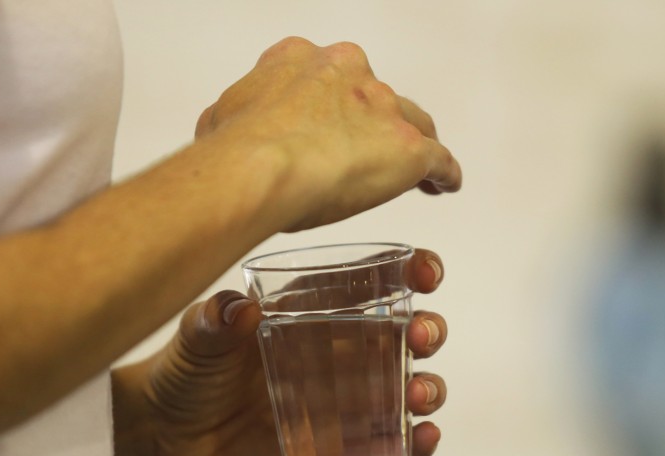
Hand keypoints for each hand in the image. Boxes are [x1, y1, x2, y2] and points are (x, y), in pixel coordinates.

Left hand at [112, 250, 447, 455]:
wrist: (166, 436)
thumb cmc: (185, 371)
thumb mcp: (195, 337)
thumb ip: (211, 321)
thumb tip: (236, 308)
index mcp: (317, 311)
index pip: (378, 283)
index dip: (414, 272)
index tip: (426, 275)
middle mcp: (341, 351)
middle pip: (408, 334)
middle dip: (429, 331)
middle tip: (420, 337)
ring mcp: (345, 400)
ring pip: (409, 387)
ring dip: (428, 387)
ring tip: (418, 395)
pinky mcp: (341, 446)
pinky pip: (391, 442)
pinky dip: (416, 443)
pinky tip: (421, 440)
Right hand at [195, 37, 461, 232]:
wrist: (260, 167)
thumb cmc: (235, 148)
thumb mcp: (220, 119)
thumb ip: (236, 119)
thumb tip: (228, 132)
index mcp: (300, 61)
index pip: (328, 77)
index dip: (334, 102)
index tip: (331, 122)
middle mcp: (348, 73)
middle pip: (376, 96)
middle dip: (374, 121)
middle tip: (368, 152)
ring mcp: (383, 108)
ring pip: (412, 123)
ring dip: (413, 143)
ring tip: (416, 171)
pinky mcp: (409, 148)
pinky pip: (438, 160)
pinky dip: (443, 173)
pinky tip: (444, 185)